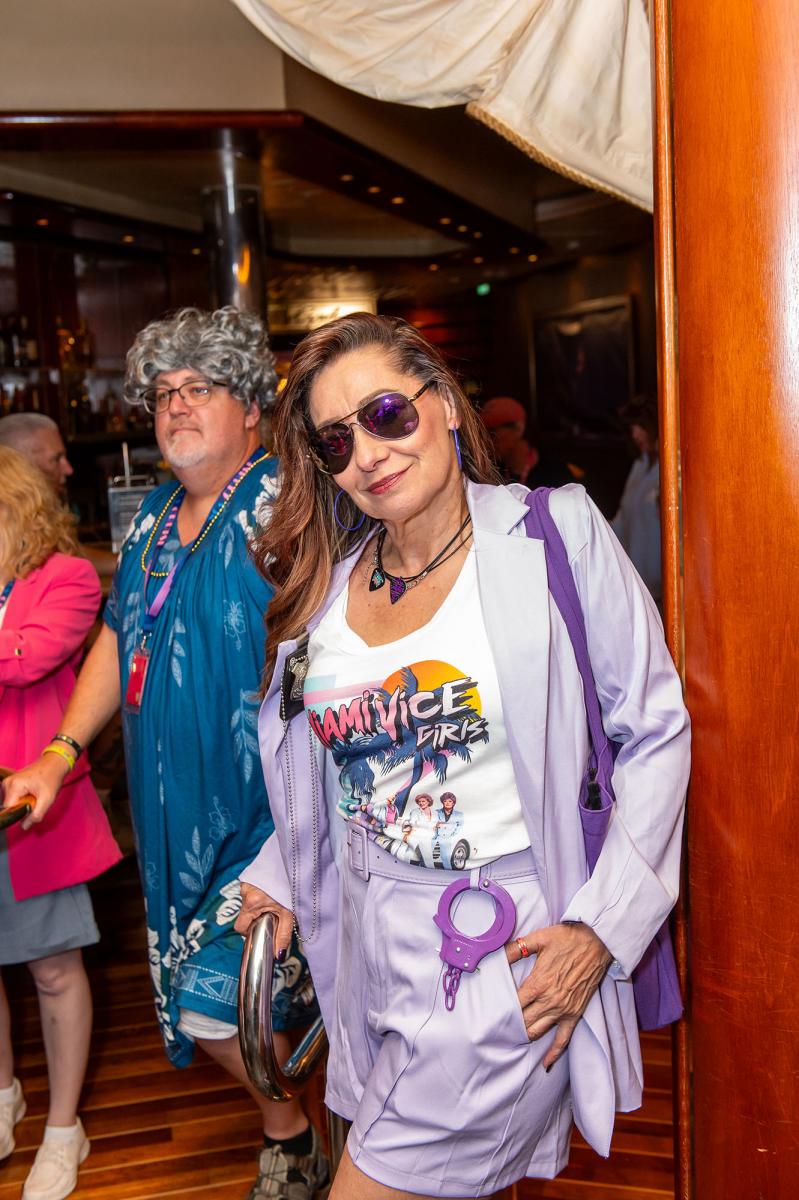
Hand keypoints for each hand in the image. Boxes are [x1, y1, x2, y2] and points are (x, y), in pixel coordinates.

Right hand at [1, 754, 70, 829]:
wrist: (54, 763)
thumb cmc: (52, 778)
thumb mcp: (47, 799)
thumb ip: (36, 815)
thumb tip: (24, 826)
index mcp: (14, 785)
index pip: (9, 809)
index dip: (20, 814)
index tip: (32, 809)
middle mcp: (8, 783)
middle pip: (10, 807)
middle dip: (23, 808)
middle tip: (36, 800)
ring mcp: (8, 782)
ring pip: (12, 803)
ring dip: (24, 804)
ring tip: (35, 795)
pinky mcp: (11, 783)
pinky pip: (14, 798)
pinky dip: (24, 799)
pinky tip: (32, 793)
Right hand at [235, 882, 294, 958]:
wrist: (294, 863)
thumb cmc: (290, 888)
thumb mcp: (288, 913)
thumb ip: (283, 935)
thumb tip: (278, 956)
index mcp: (251, 903)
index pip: (240, 927)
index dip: (248, 933)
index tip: (260, 932)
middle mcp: (245, 892)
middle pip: (244, 916)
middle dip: (255, 920)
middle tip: (269, 918)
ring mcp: (246, 884)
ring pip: (248, 905)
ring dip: (258, 909)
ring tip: (273, 905)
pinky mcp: (251, 879)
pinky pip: (251, 895)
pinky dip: (259, 899)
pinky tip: (271, 896)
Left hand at [505, 922, 612, 1068]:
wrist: (597, 942)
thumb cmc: (568, 938)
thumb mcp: (539, 939)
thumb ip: (516, 949)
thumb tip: (497, 954)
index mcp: (538, 983)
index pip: (513, 1004)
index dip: (501, 1008)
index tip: (490, 1012)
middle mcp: (549, 1001)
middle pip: (523, 1021)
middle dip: (509, 1024)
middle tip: (496, 1027)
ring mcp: (563, 1010)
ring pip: (538, 1031)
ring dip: (524, 1035)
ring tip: (511, 1037)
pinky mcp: (575, 1014)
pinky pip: (563, 1039)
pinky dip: (554, 1054)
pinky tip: (545, 1064)